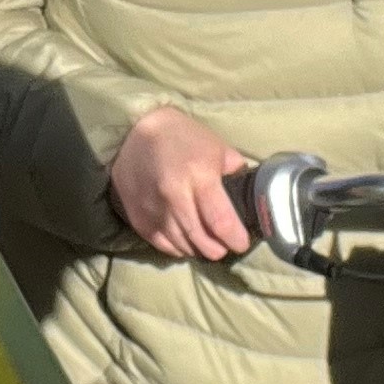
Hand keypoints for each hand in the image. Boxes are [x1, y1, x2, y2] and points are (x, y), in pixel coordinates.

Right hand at [111, 105, 255, 262]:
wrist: (134, 133)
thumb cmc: (181, 137)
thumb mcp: (216, 147)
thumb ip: (235, 173)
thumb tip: (249, 196)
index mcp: (199, 176)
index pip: (221, 222)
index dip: (236, 239)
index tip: (242, 243)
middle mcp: (175, 197)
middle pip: (202, 241)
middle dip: (219, 249)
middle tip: (225, 245)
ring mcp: (154, 211)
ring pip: (183, 247)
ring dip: (199, 250)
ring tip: (207, 243)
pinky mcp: (139, 219)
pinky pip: (164, 246)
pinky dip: (179, 248)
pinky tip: (186, 241)